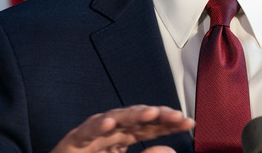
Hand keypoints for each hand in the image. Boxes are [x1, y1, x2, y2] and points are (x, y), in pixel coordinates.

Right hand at [51, 105, 194, 152]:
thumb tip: (171, 150)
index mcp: (122, 138)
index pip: (149, 127)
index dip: (169, 123)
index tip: (189, 122)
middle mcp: (109, 132)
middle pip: (135, 119)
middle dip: (156, 115)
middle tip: (177, 115)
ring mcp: (91, 135)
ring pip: (113, 119)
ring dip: (131, 114)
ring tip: (151, 113)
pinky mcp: (72, 142)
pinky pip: (85, 133)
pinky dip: (96, 127)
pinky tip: (109, 123)